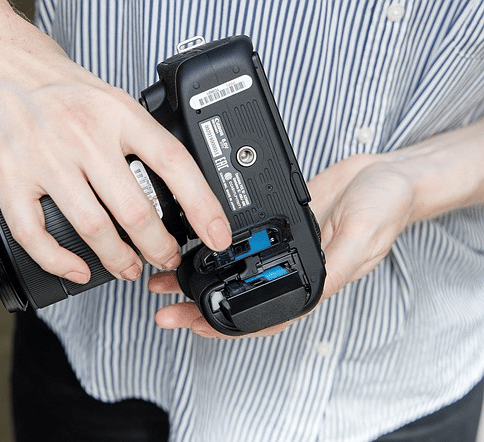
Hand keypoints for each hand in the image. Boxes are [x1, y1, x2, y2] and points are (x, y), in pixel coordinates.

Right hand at [0, 2, 231, 283]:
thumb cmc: (54, 85)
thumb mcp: (109, 98)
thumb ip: (137, 137)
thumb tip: (172, 184)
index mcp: (117, 114)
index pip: (173, 163)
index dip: (202, 205)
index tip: (217, 234)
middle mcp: (83, 135)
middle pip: (136, 208)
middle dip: (159, 247)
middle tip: (166, 258)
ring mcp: (44, 158)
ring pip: (93, 227)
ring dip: (118, 259)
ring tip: (129, 268)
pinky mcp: (9, 177)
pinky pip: (35, 234)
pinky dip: (59, 261)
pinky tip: (77, 269)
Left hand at [149, 153, 415, 337]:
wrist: (386, 174)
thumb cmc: (385, 208)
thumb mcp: (361, 237)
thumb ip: (333, 267)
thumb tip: (303, 296)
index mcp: (313, 281)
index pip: (265, 315)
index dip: (227, 326)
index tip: (192, 325)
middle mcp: (292, 268)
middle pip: (239, 296)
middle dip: (199, 306)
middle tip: (163, 308)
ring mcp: (282, 246)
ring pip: (233, 270)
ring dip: (199, 277)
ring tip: (164, 279)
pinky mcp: (277, 223)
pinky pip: (239, 241)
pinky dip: (213, 247)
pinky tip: (191, 243)